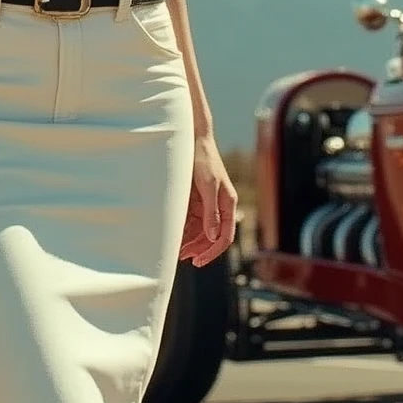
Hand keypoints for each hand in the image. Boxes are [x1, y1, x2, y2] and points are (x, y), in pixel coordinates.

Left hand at [180, 132, 237, 265]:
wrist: (193, 140)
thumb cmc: (203, 159)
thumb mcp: (207, 185)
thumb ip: (211, 211)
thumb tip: (212, 236)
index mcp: (228, 203)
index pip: (224, 236)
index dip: (212, 251)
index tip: (198, 261)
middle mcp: (220, 206)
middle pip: (212, 237)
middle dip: (199, 249)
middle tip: (183, 258)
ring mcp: (208, 204)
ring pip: (201, 231)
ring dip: (191, 242)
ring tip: (176, 251)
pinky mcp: (197, 200)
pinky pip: (192, 221)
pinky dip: (185, 230)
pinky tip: (174, 236)